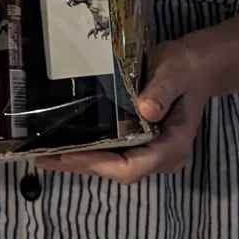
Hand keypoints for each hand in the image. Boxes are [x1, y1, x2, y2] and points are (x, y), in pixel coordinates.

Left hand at [33, 40, 210, 183]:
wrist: (196, 67)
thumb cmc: (185, 69)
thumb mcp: (175, 73)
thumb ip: (162, 91)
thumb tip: (145, 111)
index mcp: (172, 145)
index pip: (132, 167)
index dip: (99, 164)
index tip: (69, 154)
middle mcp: (161, 156)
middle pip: (116, 171)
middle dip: (80, 165)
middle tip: (42, 158)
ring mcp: (150, 153)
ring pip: (111, 166)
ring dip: (79, 161)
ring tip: (42, 155)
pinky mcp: (140, 145)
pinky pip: (112, 155)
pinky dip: (87, 152)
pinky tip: (62, 146)